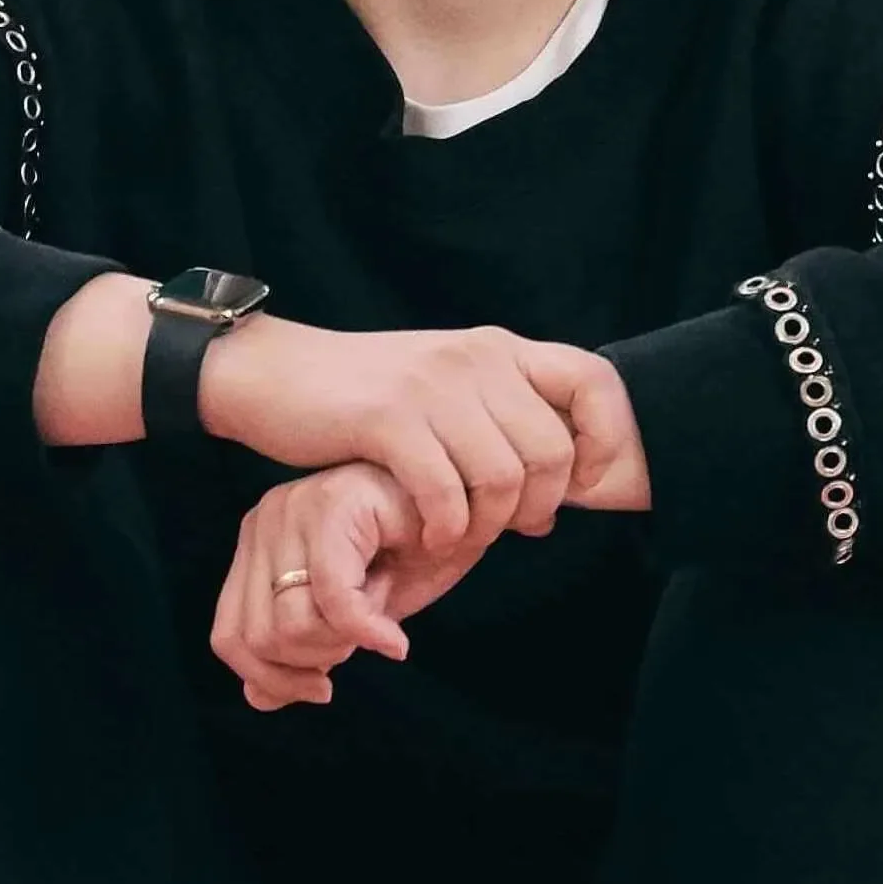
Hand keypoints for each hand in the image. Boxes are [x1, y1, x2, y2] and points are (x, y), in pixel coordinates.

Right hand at [198, 316, 638, 554]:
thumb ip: (501, 429)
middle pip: (553, 451)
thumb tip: (554, 501)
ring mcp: (435, 387)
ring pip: (505, 479)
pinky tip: (426, 534)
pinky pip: (447, 494)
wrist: (277, 372)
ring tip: (460, 535)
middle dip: (537, 507)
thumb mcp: (446, 389)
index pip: (596, 382)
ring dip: (487, 526)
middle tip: (504, 528)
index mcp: (499, 348)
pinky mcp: (390, 418)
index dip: (606, 441)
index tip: (577, 486)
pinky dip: (445, 529)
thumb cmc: (365, 395)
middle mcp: (477, 359)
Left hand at [211, 461, 485, 711]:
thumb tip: (257, 699)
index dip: (271, 679)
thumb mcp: (348, 614)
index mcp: (258, 544)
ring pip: (292, 625)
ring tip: (379, 613)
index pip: (230, 636)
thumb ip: (302, 650)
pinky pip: (334, 599)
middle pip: (258, 639)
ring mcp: (294, 508)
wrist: (469, 508)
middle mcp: (264, 520)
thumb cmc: (411, 555)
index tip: (321, 687)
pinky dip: (368, 632)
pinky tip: (395, 639)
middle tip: (362, 639)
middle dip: (316, 660)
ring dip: (345, 641)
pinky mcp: (333, 506)